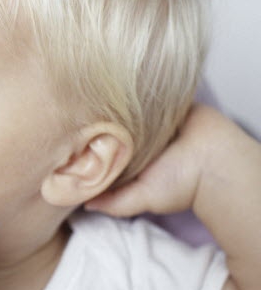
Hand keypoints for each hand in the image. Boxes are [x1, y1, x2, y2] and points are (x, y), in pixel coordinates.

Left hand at [85, 104, 228, 217]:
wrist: (214, 163)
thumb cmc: (181, 184)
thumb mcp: (142, 198)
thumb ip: (115, 203)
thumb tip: (87, 204)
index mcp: (135, 159)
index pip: (107, 149)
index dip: (92, 144)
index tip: (74, 137)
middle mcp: (144, 140)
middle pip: (116, 128)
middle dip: (102, 123)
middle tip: (82, 113)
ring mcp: (156, 121)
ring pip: (130, 110)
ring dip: (119, 104)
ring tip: (99, 96)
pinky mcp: (169, 104)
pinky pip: (151, 93)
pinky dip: (141, 90)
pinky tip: (125, 86)